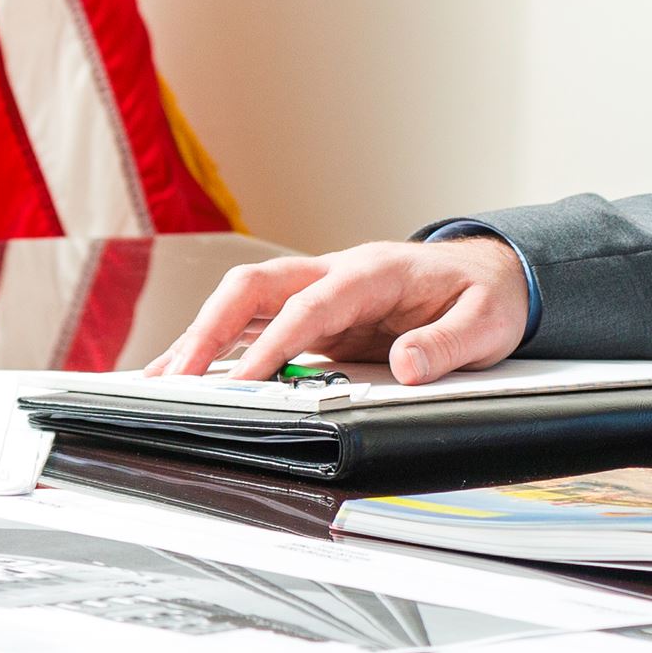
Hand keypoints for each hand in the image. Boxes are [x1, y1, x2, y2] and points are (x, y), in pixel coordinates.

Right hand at [143, 239, 530, 384]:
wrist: (493, 274)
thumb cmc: (486, 294)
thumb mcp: (486, 322)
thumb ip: (449, 344)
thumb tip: (408, 367)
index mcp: (373, 271)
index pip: (310, 306)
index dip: (273, 343)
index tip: (243, 381)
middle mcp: (336, 274)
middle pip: (256, 288)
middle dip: (209, 329)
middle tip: (173, 379)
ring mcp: (321, 291)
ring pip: (245, 302)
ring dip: (201, 337)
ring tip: (158, 381)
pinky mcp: (315, 314)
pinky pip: (257, 323)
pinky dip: (219, 346)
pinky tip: (188, 373)